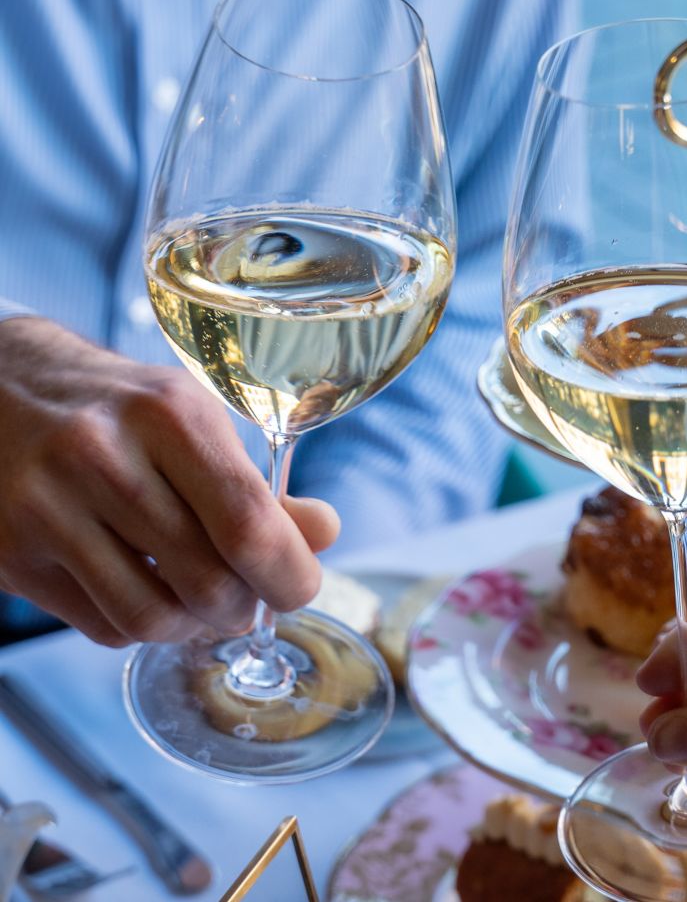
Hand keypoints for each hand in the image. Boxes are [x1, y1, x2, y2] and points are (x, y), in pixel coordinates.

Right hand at [0, 318, 337, 645]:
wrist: (5, 389)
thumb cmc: (123, 409)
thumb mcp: (197, 422)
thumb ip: (260, 486)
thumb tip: (323, 534)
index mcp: (169, 415)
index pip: (248, 522)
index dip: (288, 574)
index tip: (298, 588)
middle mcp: (103, 456)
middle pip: (207, 580)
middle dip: (244, 607)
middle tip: (249, 599)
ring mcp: (47, 507)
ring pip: (153, 617)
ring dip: (194, 627)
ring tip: (202, 604)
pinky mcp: (12, 552)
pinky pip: (103, 626)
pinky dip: (142, 627)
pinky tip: (150, 594)